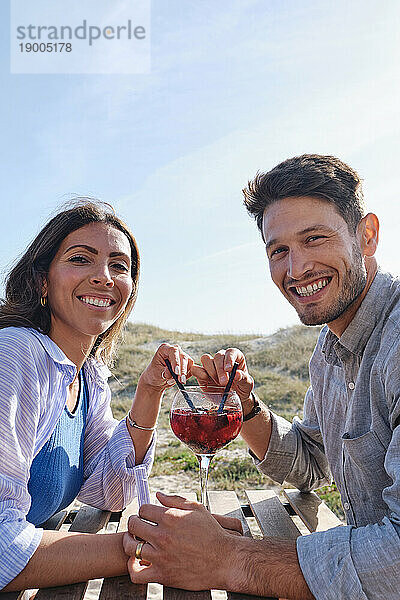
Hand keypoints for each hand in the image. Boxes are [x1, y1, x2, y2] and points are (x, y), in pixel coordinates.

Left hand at [123, 492, 241, 589]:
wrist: (224, 560)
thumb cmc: (212, 533)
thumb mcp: (197, 509)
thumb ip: (175, 500)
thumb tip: (158, 495)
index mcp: (170, 517)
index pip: (143, 509)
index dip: (144, 510)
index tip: (147, 515)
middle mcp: (163, 535)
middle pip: (134, 525)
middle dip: (134, 523)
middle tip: (138, 526)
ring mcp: (161, 556)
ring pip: (130, 547)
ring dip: (130, 542)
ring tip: (135, 541)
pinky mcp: (162, 574)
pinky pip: (136, 573)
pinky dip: (132, 567)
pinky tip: (137, 561)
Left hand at [138, 344, 193, 390]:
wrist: (157, 379)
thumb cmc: (155, 374)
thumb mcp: (157, 373)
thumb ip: (164, 372)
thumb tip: (171, 372)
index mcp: (164, 349)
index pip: (173, 351)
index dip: (176, 361)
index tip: (176, 372)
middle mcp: (174, 350)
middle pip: (183, 357)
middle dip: (182, 370)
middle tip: (180, 380)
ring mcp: (181, 355)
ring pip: (188, 362)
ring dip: (184, 374)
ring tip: (177, 382)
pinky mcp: (187, 363)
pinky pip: (191, 368)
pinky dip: (187, 375)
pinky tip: (181, 380)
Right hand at [191, 348, 253, 402]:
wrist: (235, 398)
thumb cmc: (242, 387)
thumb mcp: (247, 384)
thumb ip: (243, 378)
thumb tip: (236, 374)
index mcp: (235, 357)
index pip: (231, 352)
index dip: (229, 358)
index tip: (229, 369)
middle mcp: (222, 359)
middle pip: (218, 356)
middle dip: (220, 370)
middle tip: (224, 382)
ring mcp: (211, 365)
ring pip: (206, 359)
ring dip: (211, 371)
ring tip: (218, 384)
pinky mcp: (202, 373)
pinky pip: (196, 369)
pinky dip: (199, 374)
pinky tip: (206, 382)